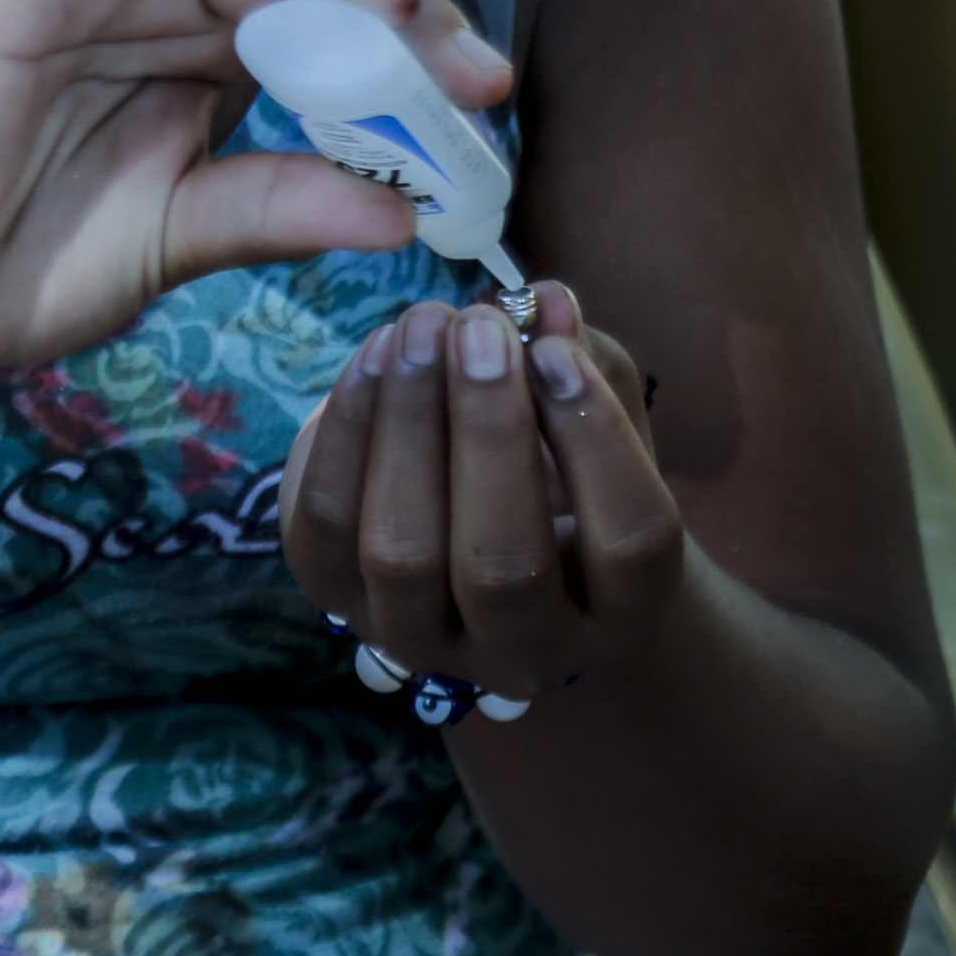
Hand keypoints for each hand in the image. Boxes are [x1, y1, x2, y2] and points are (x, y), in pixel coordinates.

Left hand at [285, 284, 685, 706]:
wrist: (484, 551)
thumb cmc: (568, 475)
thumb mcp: (601, 426)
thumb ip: (587, 366)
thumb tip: (547, 301)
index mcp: (622, 616)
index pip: (629, 541)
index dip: (595, 440)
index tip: (555, 351)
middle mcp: (523, 654)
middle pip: (503, 564)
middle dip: (487, 432)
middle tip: (476, 328)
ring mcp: (420, 641)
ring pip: (404, 552)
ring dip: (409, 423)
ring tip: (422, 326)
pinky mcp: (336, 602)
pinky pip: (325, 524)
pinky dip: (346, 430)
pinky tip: (375, 352)